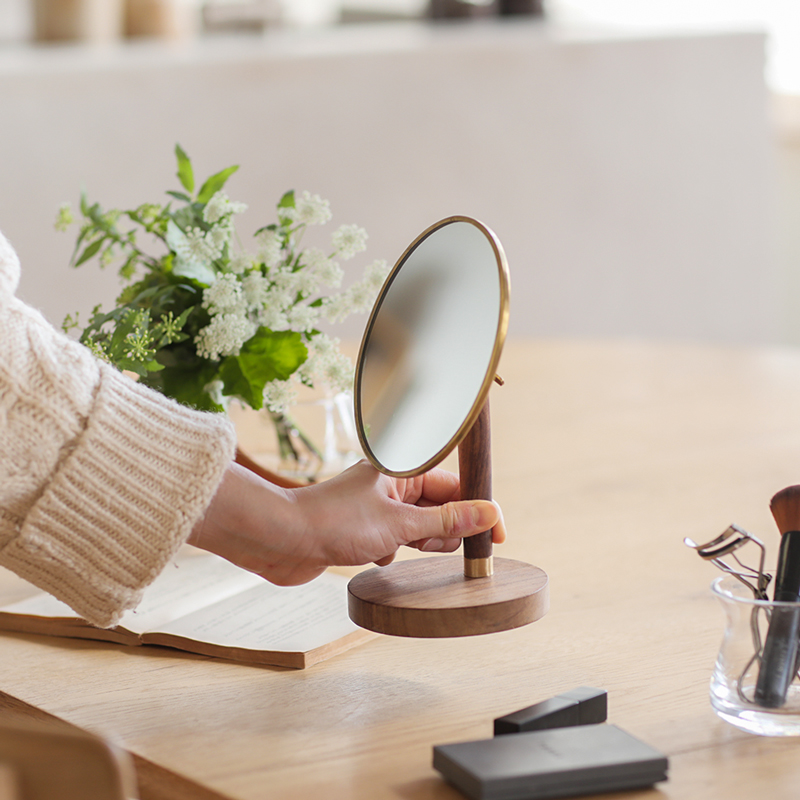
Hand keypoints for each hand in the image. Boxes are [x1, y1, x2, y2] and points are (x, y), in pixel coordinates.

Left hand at [188, 459, 505, 585]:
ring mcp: (379, 506)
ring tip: (392, 547)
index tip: (495, 537)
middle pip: (442, 509)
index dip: (478, 510)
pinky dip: (393, 552)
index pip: (456, 486)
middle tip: (419, 541)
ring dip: (415, 543)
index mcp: (403, 469)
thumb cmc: (334, 523)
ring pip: (421, 529)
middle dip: (439, 532)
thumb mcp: (399, 525)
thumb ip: (447, 522)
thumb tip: (488, 514)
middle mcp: (393, 484)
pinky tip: (372, 555)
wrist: (282, 540)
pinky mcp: (366, 528)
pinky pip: (399, 542)